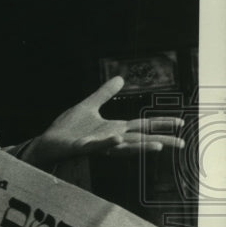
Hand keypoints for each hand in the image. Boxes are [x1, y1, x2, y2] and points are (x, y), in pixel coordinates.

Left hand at [24, 76, 184, 167]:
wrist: (46, 142)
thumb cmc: (66, 129)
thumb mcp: (88, 106)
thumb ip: (104, 93)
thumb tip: (120, 78)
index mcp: (112, 129)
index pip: (142, 126)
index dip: (160, 124)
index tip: (180, 123)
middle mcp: (108, 138)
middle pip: (139, 139)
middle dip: (159, 141)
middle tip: (180, 143)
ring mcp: (96, 145)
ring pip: (122, 147)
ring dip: (139, 146)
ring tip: (158, 146)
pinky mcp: (81, 148)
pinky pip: (97, 146)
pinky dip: (108, 143)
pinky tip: (118, 138)